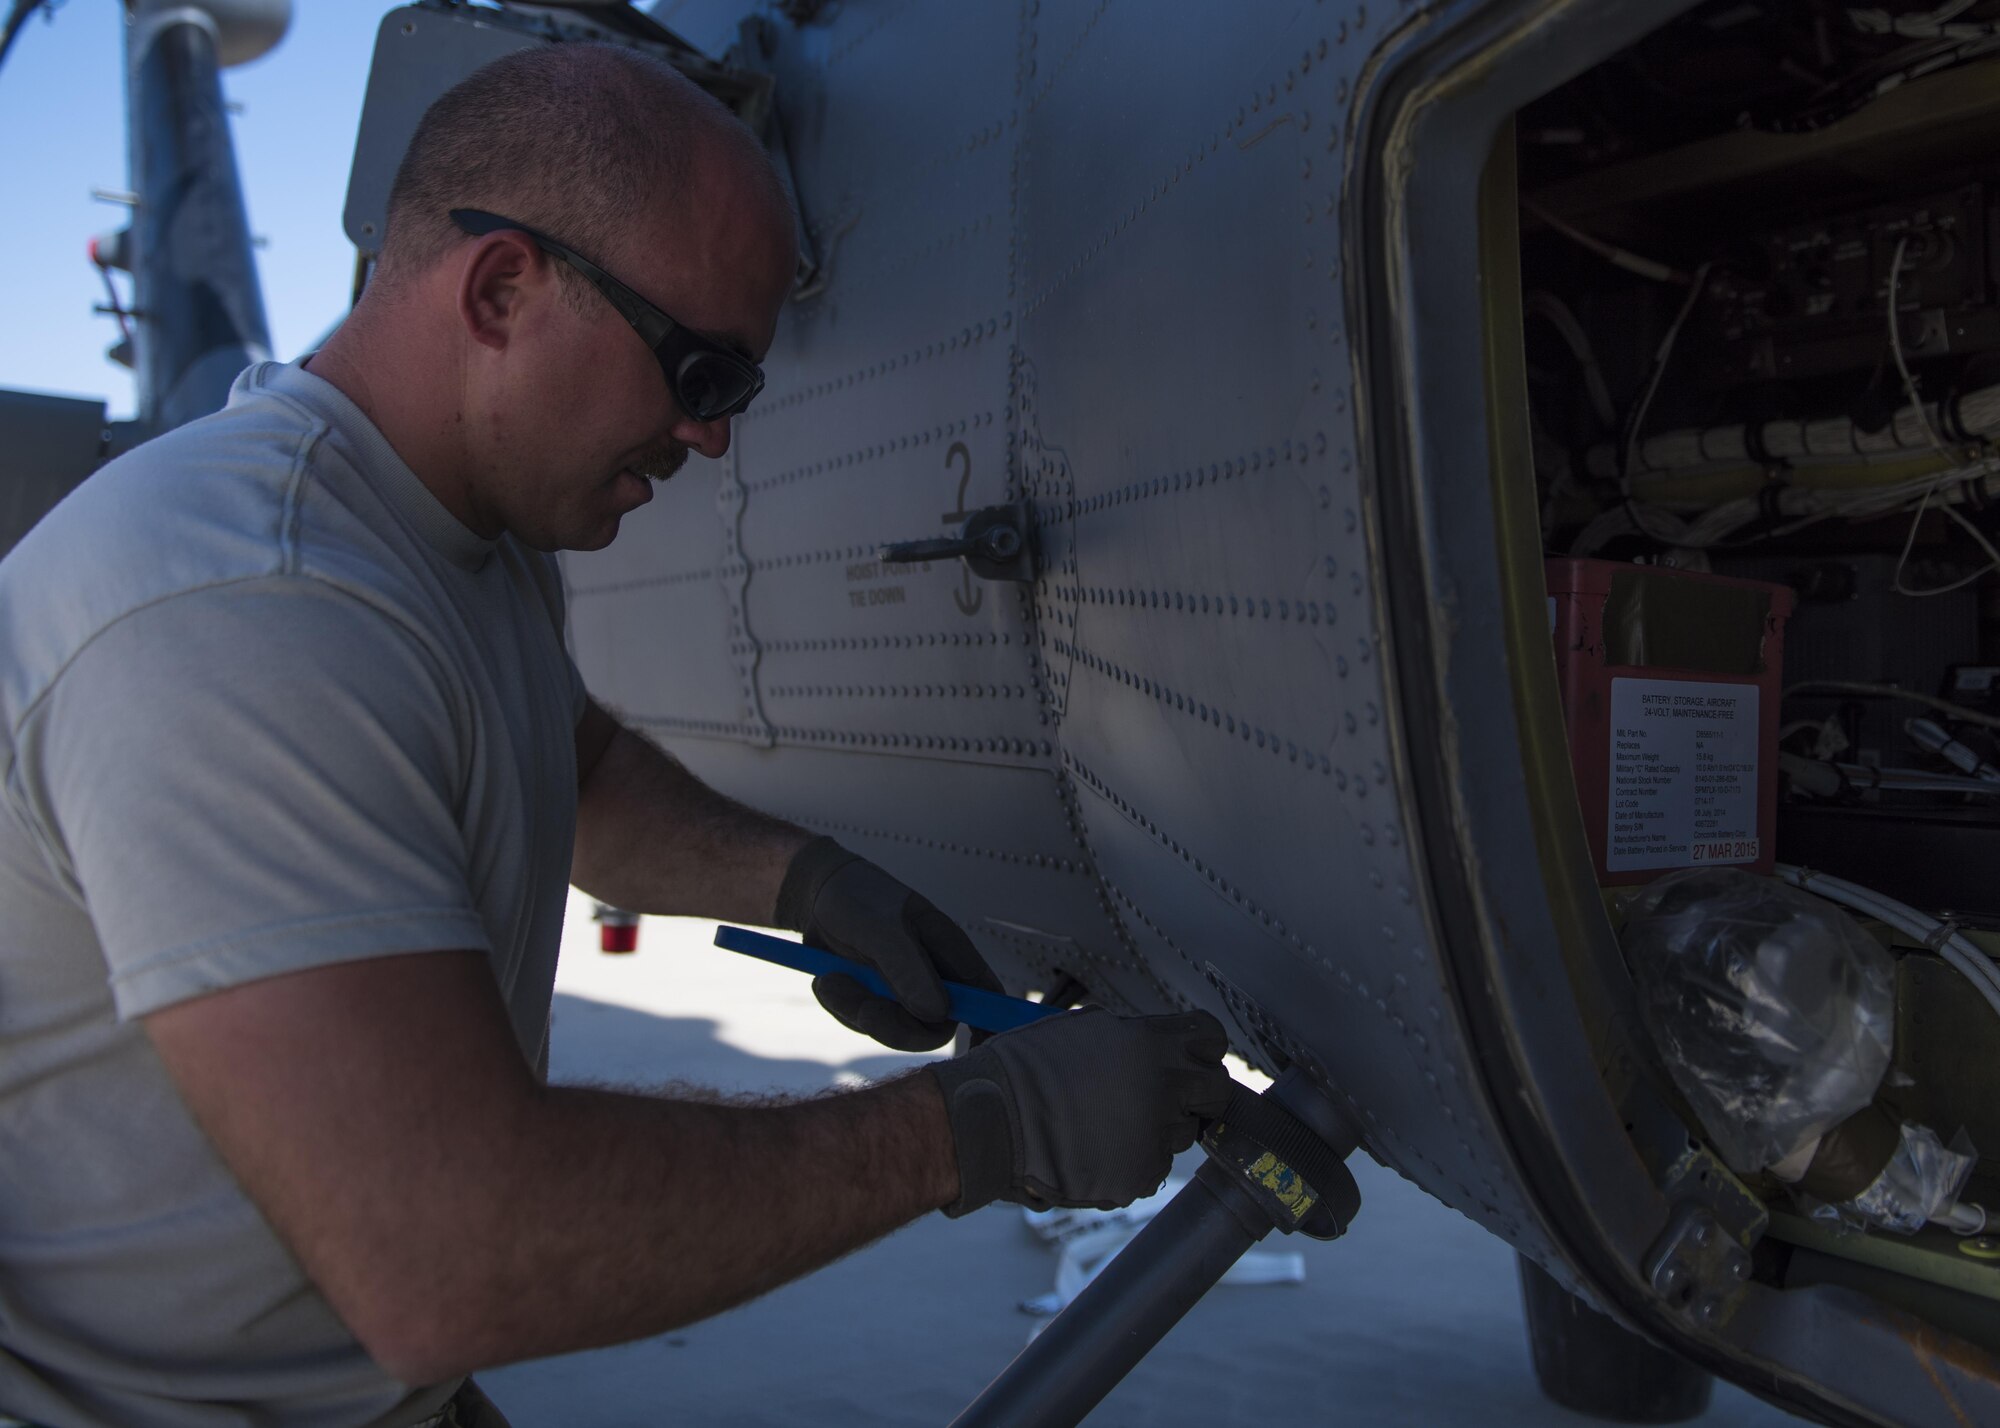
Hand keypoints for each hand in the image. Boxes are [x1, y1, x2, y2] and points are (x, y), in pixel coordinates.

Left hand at [775, 838, 1002, 1051]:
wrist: (817, 897)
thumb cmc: (857, 898)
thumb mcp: (880, 930)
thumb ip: (907, 970)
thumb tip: (937, 1013)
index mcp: (949, 952)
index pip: (986, 996)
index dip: (990, 1026)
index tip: (976, 1049)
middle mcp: (931, 977)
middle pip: (934, 1028)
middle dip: (894, 1026)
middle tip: (863, 1008)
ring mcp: (903, 992)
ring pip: (893, 1029)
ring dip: (857, 1010)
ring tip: (832, 978)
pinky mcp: (876, 1001)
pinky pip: (864, 1024)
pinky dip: (841, 1006)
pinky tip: (829, 978)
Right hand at [930, 1008, 1232, 1214]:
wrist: (990, 1121)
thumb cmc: (1025, 1070)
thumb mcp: (1084, 1030)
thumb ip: (1134, 1038)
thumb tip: (1161, 1045)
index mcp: (1149, 1042)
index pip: (1211, 1039)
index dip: (1202, 1049)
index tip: (1190, 1057)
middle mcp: (1163, 1086)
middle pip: (1215, 1090)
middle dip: (1197, 1094)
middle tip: (1163, 1098)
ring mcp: (1155, 1135)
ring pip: (1182, 1133)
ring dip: (1158, 1130)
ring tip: (1107, 1124)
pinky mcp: (1141, 1175)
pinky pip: (1152, 1167)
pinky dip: (1132, 1161)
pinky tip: (1095, 1150)